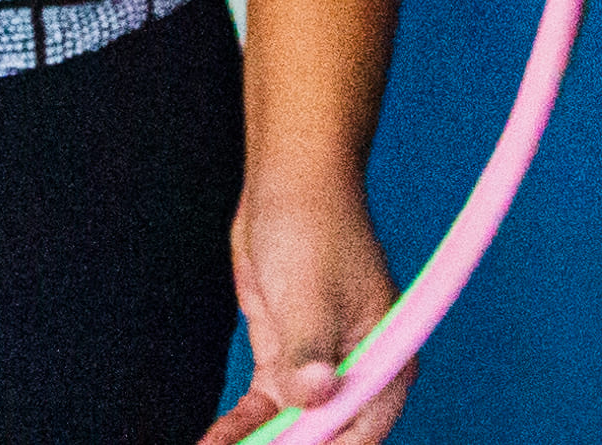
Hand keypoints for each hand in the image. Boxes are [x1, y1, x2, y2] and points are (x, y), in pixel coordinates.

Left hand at [199, 166, 400, 444]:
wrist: (288, 183)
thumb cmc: (314, 225)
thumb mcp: (310, 291)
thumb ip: (310, 351)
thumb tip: (315, 395)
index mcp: (386, 361)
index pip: (360, 431)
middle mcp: (357, 374)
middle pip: (324, 437)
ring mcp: (318, 370)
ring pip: (290, 429)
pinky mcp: (285, 361)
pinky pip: (265, 410)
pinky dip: (241, 429)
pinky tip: (214, 442)